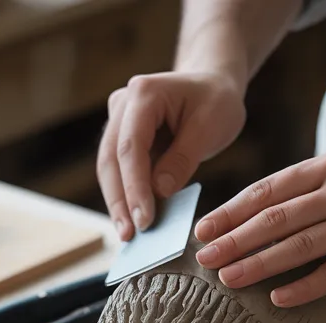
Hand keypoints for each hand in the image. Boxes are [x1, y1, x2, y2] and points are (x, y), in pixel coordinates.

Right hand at [99, 71, 246, 240]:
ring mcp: (118, 120)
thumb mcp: (210, 126)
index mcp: (144, 93)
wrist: (211, 83)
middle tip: (130, 236)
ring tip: (128, 236)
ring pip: (109, 167)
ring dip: (118, 202)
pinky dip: (126, 195)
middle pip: (112, 159)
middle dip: (120, 200)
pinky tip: (132, 221)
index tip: (144, 220)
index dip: (135, 187)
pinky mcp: (122, 136)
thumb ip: (184, 158)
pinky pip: (119, 170)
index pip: (131, 147)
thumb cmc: (216, 100)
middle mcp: (123, 104)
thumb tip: (159, 192)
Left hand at [193, 151, 325, 306]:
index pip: (268, 189)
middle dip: (235, 239)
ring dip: (259, 264)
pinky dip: (304, 286)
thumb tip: (257, 215)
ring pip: (300, 245)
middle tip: (204, 259)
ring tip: (229, 279)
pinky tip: (278, 299)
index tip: (204, 229)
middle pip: (277, 218)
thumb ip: (308, 188)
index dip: (232, 210)